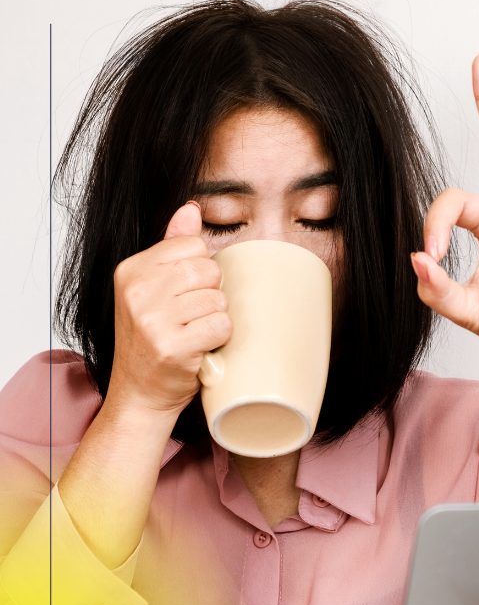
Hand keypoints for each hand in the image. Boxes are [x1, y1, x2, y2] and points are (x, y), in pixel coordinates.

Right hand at [109, 202, 231, 414]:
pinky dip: (219, 339)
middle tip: (191, 317)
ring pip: (218, 299)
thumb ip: (172, 246)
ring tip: (193, 334)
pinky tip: (200, 348)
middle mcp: (137, 292)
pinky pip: (221, 325)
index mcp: (131, 271)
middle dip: (210, 294)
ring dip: (215, 319)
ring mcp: (152, 320)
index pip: (193, 245)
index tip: (184, 294)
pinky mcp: (172, 347)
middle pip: (209, 269)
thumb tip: (191, 209)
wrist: (139, 395)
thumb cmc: (151, 341)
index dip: (201, 270)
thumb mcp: (152, 288)